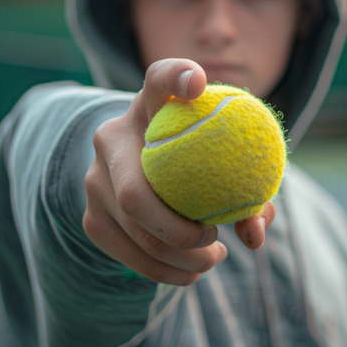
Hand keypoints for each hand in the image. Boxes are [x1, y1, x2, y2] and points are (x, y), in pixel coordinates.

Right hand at [83, 58, 274, 285]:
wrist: (139, 170)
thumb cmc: (194, 159)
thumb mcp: (220, 160)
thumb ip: (247, 188)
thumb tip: (256, 229)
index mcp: (151, 105)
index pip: (160, 77)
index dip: (176, 74)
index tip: (199, 83)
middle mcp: (113, 135)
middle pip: (137, 192)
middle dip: (180, 232)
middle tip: (216, 240)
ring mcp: (94, 177)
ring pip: (133, 230)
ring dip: (181, 259)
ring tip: (213, 259)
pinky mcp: (90, 215)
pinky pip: (127, 253)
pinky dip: (164, 272)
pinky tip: (190, 271)